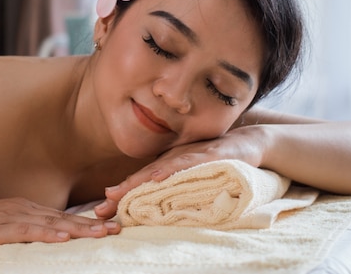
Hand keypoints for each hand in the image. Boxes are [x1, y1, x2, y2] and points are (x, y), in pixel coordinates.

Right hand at [0, 197, 120, 249]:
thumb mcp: (0, 227)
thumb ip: (22, 230)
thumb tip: (44, 239)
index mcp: (24, 208)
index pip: (61, 216)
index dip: (86, 222)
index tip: (109, 226)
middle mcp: (22, 209)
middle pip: (62, 218)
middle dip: (91, 224)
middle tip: (116, 228)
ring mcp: (10, 217)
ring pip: (51, 223)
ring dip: (78, 228)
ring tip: (101, 233)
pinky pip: (26, 231)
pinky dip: (47, 233)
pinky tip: (63, 237)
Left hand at [94, 125, 267, 219]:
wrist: (250, 141)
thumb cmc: (217, 156)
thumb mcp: (192, 170)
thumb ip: (173, 181)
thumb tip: (152, 200)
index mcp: (170, 163)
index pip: (141, 181)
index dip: (121, 194)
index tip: (100, 209)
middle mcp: (175, 158)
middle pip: (144, 176)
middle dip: (122, 192)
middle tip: (101, 208)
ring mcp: (191, 155)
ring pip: (160, 170)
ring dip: (138, 183)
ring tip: (119, 193)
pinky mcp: (208, 155)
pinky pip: (187, 163)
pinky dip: (170, 170)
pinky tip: (156, 176)